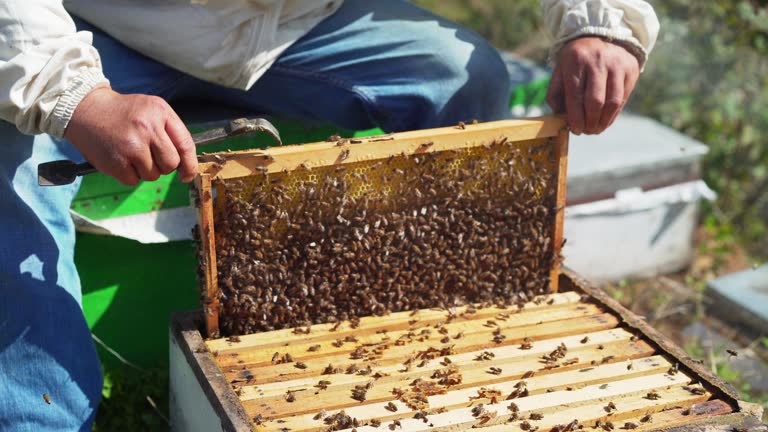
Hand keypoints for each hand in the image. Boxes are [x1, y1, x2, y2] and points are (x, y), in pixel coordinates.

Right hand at [64, 85, 196, 184]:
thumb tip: (186, 166)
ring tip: (131, 153)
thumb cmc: (124, 113)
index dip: (190, 164)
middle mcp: (147, 128)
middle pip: (170, 164)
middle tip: (149, 155)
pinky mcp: (115, 162)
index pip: (185, 145)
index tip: (187, 174)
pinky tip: (120, 158)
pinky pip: (133, 180)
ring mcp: (131, 146)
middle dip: (163, 165)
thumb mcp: (152, 110)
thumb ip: (171, 132)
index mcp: (160, 113)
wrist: (86, 109)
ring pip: (152, 175)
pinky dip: (129, 174)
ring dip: (144, 170)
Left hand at [546, 37, 639, 134]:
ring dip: (604, 121)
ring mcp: (617, 64)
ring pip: (612, 101)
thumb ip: (555, 93)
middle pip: (595, 100)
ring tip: (596, 129)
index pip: (575, 95)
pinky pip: (623, 98)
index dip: (575, 117)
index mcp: (576, 61)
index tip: (575, 130)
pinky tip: (606, 120)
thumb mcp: (560, 70)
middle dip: (590, 122)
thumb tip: (560, 118)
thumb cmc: (576, 60)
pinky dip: (614, 114)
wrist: (601, 34)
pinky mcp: (630, 69)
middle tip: (586, 131)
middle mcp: (598, 61)